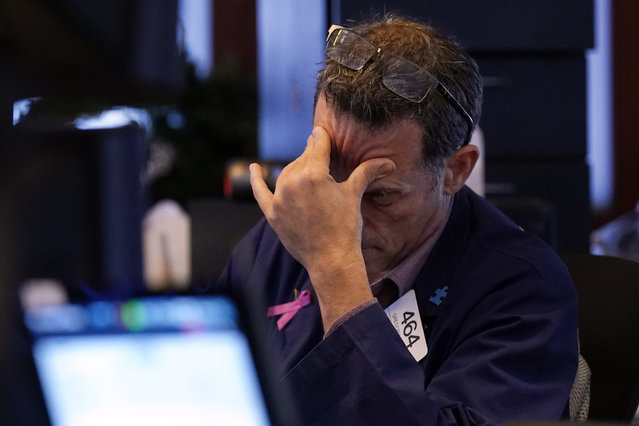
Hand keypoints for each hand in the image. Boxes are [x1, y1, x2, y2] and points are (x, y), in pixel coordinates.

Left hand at [250, 126, 394, 328]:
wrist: (332, 260)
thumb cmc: (346, 227)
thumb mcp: (354, 195)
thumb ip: (366, 173)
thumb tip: (389, 163)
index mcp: (313, 174)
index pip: (317, 147)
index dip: (321, 138)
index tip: (321, 131)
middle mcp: (293, 183)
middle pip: (302, 159)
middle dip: (311, 153)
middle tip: (317, 148)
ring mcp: (280, 199)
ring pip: (286, 174)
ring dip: (295, 167)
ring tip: (305, 165)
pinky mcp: (272, 214)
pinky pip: (260, 192)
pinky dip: (256, 179)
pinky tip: (253, 168)